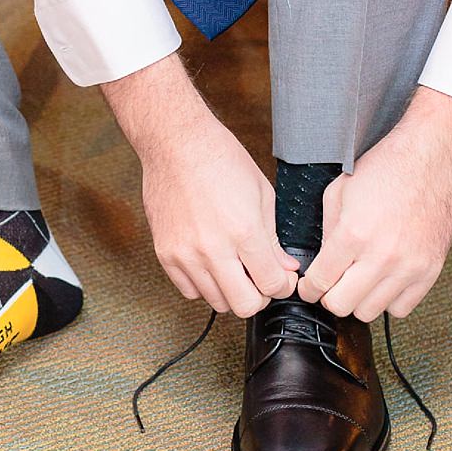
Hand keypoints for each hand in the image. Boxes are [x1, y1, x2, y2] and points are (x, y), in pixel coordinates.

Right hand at [101, 54, 299, 316]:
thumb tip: (286, 269)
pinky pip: (190, 291)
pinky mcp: (165, 255)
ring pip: (216, 302)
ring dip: (232, 291)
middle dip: (260, 296)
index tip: (283, 279)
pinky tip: (213, 264)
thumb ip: (274, 239)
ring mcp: (185, 255)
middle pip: (244, 306)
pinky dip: (205, 285)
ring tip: (236, 267)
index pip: (272, 286)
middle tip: (261, 279)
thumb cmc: (222, 160)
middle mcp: (213, 249)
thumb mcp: (262, 194)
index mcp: (244, 231)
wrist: (176, 144)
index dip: (283, 286)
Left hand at [300, 87, 451, 321]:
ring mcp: (409, 266)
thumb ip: (327, 232)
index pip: (318, 283)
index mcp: (353, 234)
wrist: (432, 157)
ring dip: (360, 298)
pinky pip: (402, 308)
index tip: (311, 286)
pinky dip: (390, 299)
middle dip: (330, 295)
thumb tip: (321, 264)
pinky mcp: (430, 269)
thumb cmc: (387, 168)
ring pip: (370, 311)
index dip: (309, 287)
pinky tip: (386, 279)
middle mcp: (382, 255)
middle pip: (341, 306)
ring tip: (362, 278)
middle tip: (334, 282)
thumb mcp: (340, 192)